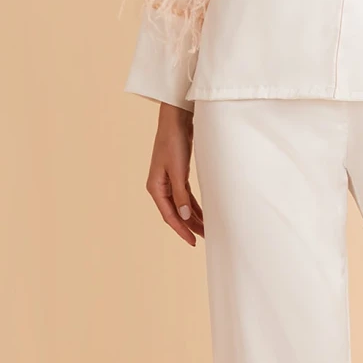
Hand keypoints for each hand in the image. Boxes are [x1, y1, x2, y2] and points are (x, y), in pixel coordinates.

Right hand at [145, 102, 204, 244]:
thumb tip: (185, 216)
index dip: (182, 230)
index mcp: (155, 187)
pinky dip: (194, 205)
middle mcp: (160, 186)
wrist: (176, 120)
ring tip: (207, 229)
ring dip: (193, 217)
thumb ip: (181, 194)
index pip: (169, 215)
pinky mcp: (178, 175)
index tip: (193, 242)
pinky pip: (185, 196)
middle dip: (190, 226)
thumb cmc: (173, 141)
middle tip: (205, 238)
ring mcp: (168, 181)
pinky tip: (204, 213)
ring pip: (181, 205)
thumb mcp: (178, 170)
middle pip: (175, 212)